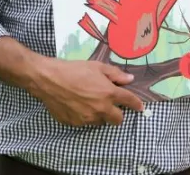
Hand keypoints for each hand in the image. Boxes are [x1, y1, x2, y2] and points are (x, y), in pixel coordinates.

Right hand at [29, 58, 143, 125]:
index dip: (137, 104)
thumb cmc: (74, 70)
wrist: (49, 79)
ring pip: (101, 122)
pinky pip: (85, 123)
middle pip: (118, 120)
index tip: (140, 107)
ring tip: (91, 102)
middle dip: (118, 113)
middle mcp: (101, 109)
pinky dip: (86, 116)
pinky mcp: (75, 123)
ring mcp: (87, 118)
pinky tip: (78, 105)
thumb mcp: (97, 67)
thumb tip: (130, 79)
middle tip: (112, 104)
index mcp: (109, 93)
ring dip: (101, 115)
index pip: (129, 101)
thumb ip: (115, 74)